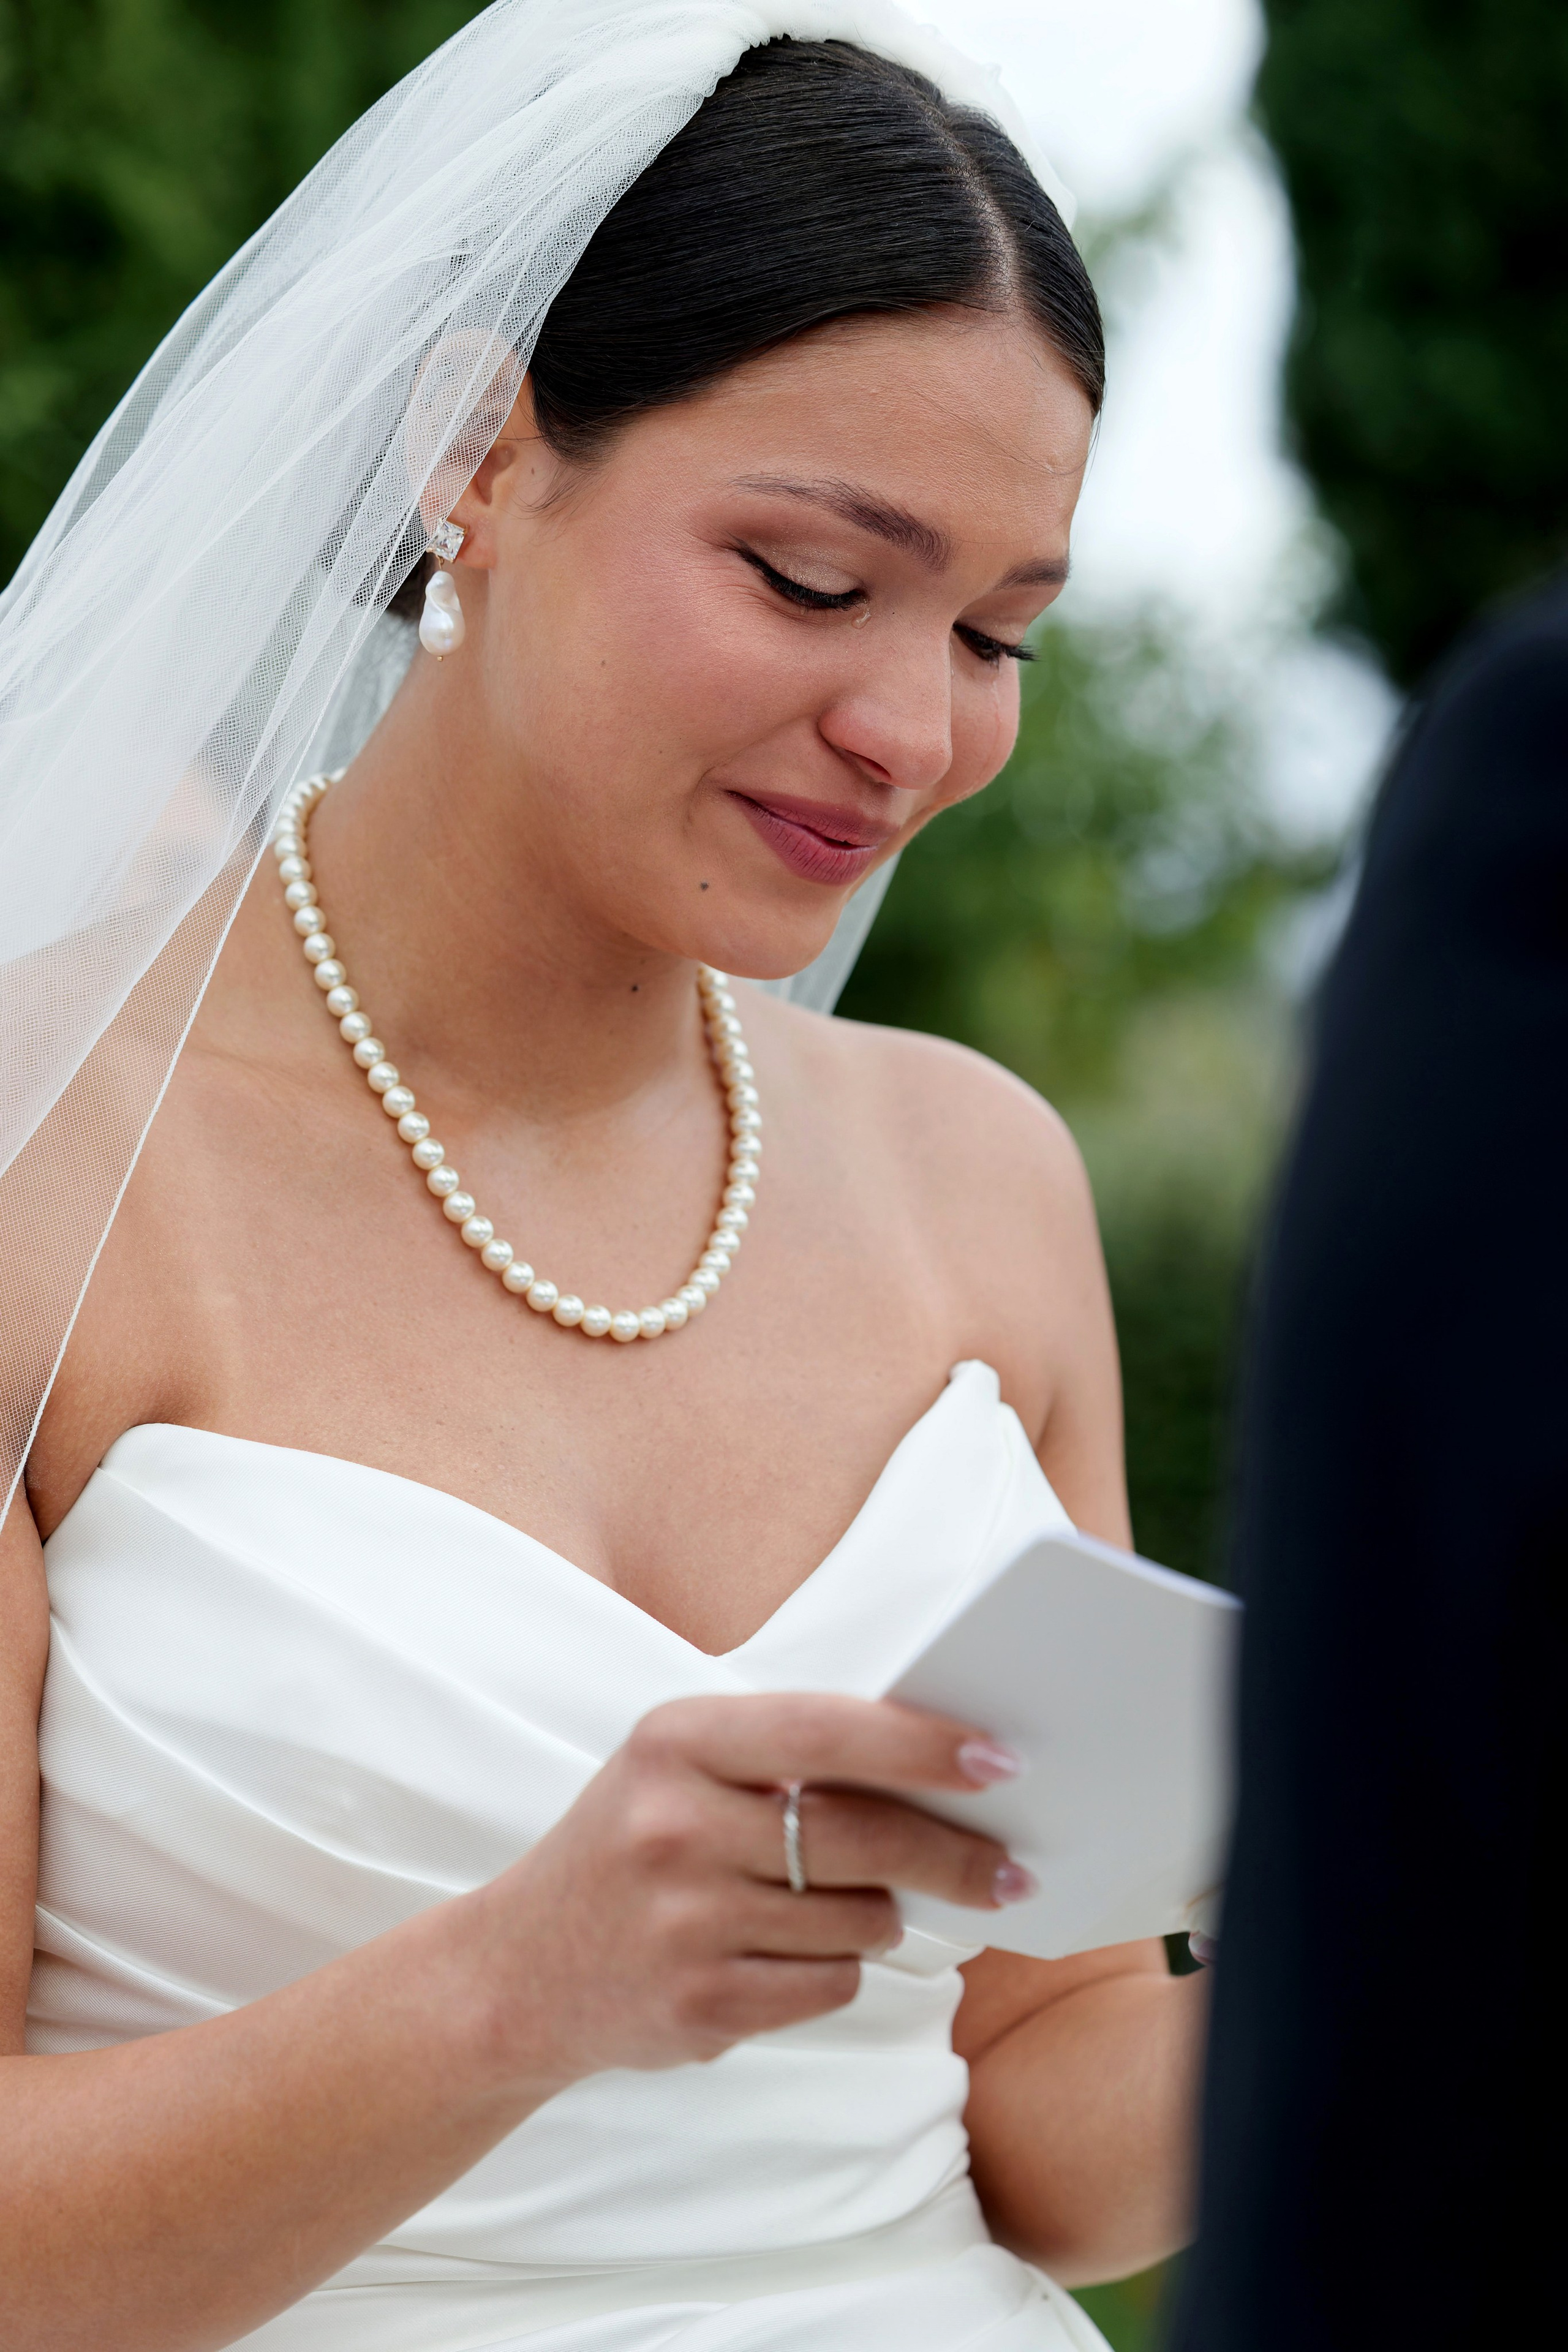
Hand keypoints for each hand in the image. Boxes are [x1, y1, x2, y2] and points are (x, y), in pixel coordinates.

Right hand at [455, 1692, 1028, 2087]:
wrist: (517, 1974)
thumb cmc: (632, 1846)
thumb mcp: (681, 1768)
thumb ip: (788, 1754)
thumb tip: (938, 1766)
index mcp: (675, 1740)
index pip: (826, 1731)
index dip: (922, 1744)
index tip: (999, 1759)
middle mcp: (674, 1825)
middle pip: (863, 1836)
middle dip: (955, 1854)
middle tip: (1013, 1869)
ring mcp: (683, 1922)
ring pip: (858, 1919)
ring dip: (882, 1917)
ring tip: (847, 1906)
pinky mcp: (698, 2007)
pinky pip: (829, 1986)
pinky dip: (838, 1971)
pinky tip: (794, 1955)